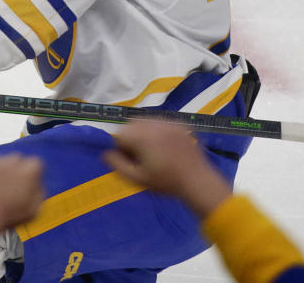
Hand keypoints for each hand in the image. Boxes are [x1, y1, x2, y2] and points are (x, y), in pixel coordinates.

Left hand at [0, 154, 44, 250]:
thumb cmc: (8, 216)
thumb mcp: (34, 208)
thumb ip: (38, 190)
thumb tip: (36, 183)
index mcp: (30, 171)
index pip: (36, 163)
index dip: (32, 175)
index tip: (28, 183)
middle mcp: (13, 161)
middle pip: (18, 160)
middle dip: (17, 171)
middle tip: (12, 187)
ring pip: (2, 162)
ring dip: (2, 171)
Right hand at [102, 121, 231, 217]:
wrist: (199, 182)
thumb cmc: (166, 182)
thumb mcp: (137, 178)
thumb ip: (117, 164)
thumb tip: (105, 153)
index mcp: (141, 135)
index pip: (120, 133)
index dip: (121, 147)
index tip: (131, 160)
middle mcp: (153, 123)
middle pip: (131, 124)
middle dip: (131, 137)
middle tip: (141, 156)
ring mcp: (168, 122)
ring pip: (145, 121)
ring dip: (144, 132)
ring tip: (154, 151)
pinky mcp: (179, 123)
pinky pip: (160, 122)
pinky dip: (158, 131)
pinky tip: (166, 146)